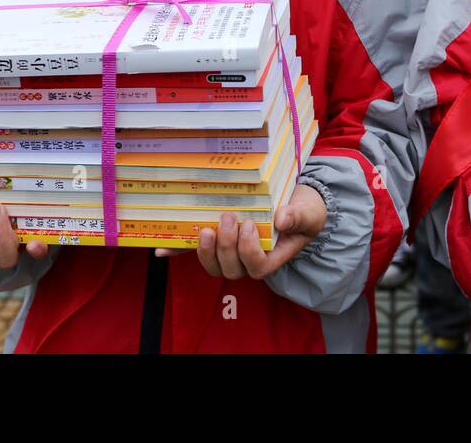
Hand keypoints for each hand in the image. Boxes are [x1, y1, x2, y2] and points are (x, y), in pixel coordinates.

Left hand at [157, 183, 327, 279]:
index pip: (257, 267)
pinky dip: (178, 251)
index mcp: (273, 256)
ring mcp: (231, 252)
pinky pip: (195, 251)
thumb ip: (298, 216)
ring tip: (206, 229)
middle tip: (228, 217)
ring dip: (205, 252)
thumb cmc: (304, 210)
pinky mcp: (217, 241)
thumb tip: (282, 218)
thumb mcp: (308, 211)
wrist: (295, 201)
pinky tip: (162, 250)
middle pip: (231, 269)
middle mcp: (249, 259)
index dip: (248, 251)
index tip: (250, 225)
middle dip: (226, 247)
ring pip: (213, 265)